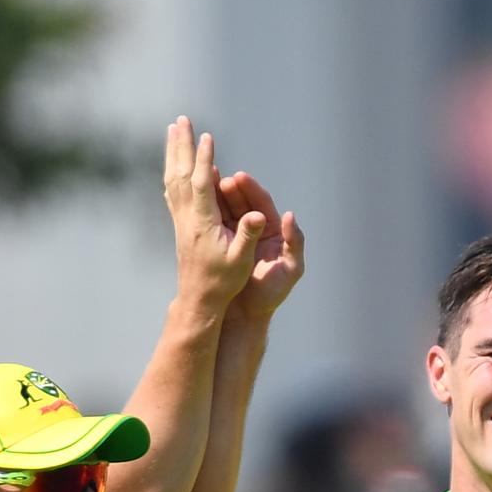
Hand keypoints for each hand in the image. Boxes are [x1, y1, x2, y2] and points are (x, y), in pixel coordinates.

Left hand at [163, 116, 264, 314]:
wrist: (199, 299)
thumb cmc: (224, 281)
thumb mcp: (240, 260)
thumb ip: (248, 236)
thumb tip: (258, 216)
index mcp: (202, 223)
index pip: (202, 185)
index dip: (205, 160)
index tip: (207, 137)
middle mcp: (188, 217)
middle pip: (182, 174)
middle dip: (183, 145)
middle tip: (181, 119)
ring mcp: (181, 219)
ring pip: (174, 178)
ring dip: (174, 153)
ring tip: (174, 130)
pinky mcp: (180, 224)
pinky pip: (173, 190)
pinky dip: (173, 170)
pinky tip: (172, 164)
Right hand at [217, 171, 304, 319]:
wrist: (246, 315)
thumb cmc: (271, 294)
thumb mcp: (290, 269)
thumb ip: (295, 243)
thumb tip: (290, 215)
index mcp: (274, 231)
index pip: (262, 204)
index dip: (251, 189)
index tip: (239, 176)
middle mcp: (256, 230)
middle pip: (244, 203)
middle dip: (232, 190)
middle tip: (220, 178)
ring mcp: (238, 236)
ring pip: (227, 210)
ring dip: (218, 197)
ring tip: (206, 185)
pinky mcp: (223, 245)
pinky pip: (216, 224)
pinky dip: (208, 212)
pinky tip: (197, 203)